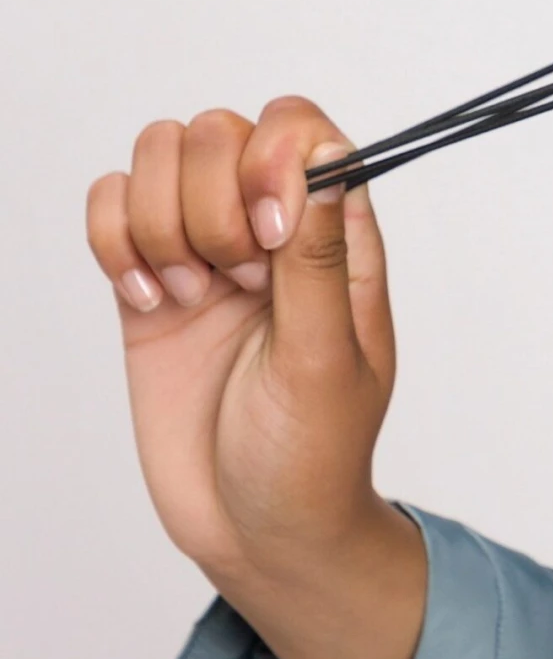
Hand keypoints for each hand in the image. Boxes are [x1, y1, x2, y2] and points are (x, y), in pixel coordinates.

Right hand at [86, 98, 395, 579]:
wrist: (255, 530)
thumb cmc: (314, 455)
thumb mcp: (327, 362)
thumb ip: (318, 259)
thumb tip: (324, 155)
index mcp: (335, 235)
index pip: (302, 128)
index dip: (272, 157)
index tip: (267, 235)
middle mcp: (272, 226)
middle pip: (219, 130)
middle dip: (212, 204)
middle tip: (238, 286)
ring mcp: (207, 249)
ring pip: (159, 154)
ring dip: (161, 222)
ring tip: (193, 297)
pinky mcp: (148, 279)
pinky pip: (110, 204)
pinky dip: (113, 242)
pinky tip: (149, 302)